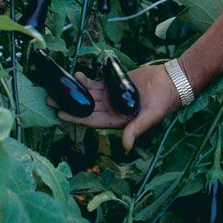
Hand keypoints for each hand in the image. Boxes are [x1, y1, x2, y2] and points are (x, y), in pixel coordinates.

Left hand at [50, 65, 180, 150]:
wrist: (172, 81)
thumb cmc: (164, 100)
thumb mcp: (151, 116)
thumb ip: (136, 129)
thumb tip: (126, 146)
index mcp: (119, 121)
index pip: (92, 121)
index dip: (76, 118)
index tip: (61, 114)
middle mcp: (113, 110)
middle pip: (86, 108)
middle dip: (69, 104)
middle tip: (50, 99)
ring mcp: (113, 97)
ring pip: (89, 96)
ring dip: (75, 92)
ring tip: (58, 87)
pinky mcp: (116, 84)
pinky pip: (98, 84)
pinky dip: (88, 81)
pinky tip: (78, 76)